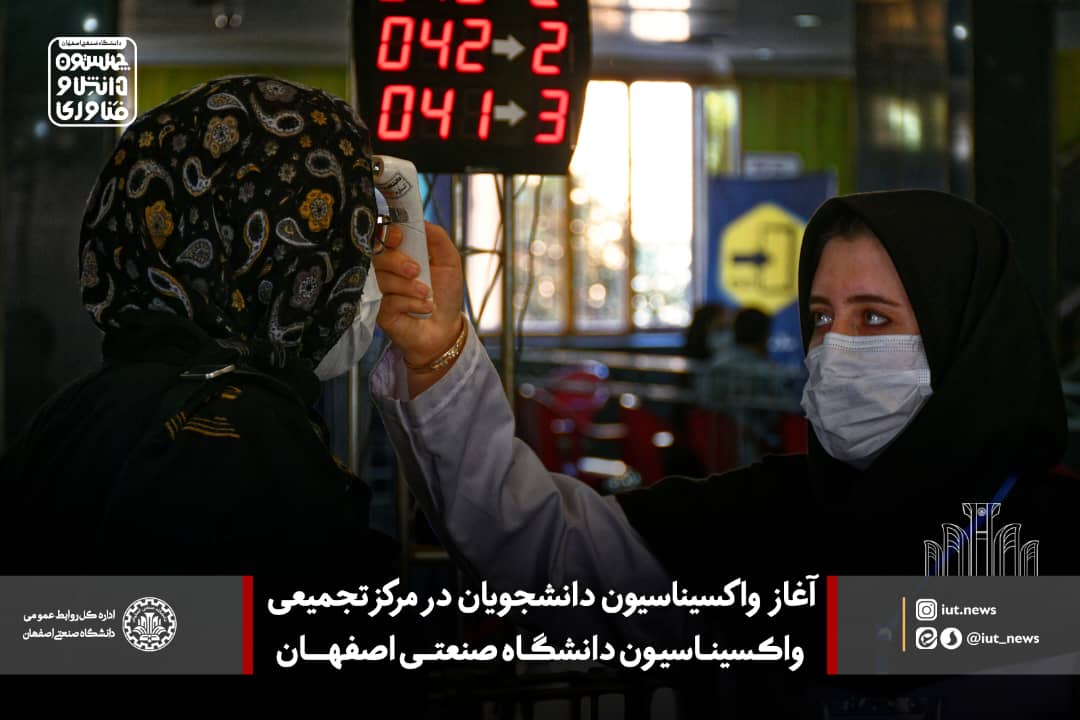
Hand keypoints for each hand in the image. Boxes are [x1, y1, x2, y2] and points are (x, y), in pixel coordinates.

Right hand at [374, 222, 464, 390]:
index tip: (399, 238)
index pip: (381, 233)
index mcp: (399, 251)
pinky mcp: (377, 311)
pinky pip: (388, 300)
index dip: (386, 232)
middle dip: (397, 261)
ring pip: (382, 278)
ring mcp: (378, 289)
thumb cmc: (445, 293)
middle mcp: (384, 268)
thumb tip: (422, 221)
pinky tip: (423, 308)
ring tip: (427, 294)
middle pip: (375, 254)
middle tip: (416, 271)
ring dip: (409, 286)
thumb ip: (438, 238)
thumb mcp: (449, 261)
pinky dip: (411, 303)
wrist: (445, 328)